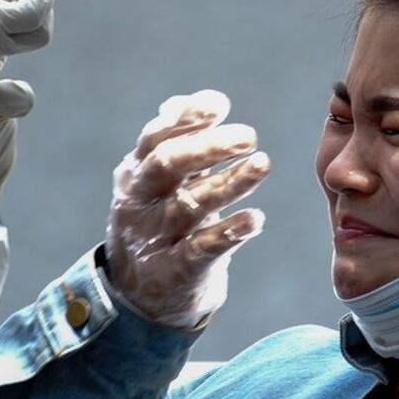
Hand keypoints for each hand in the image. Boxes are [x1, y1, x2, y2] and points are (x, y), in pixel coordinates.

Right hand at [105, 89, 270, 327]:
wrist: (138, 298)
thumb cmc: (158, 226)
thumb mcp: (159, 185)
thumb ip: (178, 143)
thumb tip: (193, 100)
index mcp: (135, 174)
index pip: (155, 139)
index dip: (186, 120)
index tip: (219, 105)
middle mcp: (139, 203)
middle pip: (166, 166)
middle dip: (206, 147)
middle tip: (248, 136)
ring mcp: (153, 238)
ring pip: (189, 205)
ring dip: (228, 183)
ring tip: (263, 164)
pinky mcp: (172, 273)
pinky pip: (200, 250)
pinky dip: (228, 233)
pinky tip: (255, 219)